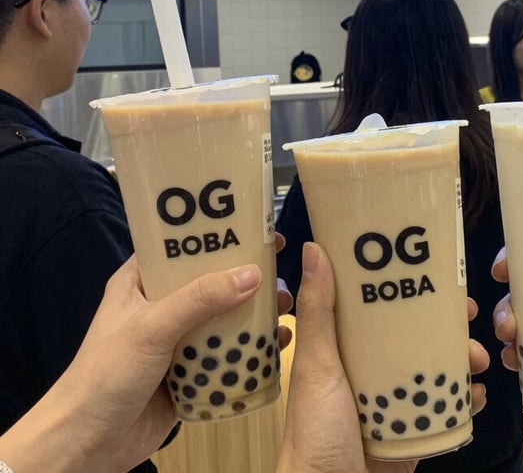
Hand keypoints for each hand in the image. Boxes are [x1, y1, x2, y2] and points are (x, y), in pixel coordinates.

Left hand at [0, 256, 265, 472]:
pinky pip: (225, 353)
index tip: (256, 226)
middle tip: (280, 264)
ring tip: (285, 305)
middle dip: (246, 275)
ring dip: (254, 311)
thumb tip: (253, 274)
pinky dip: (250, 348)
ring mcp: (177, 340)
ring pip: (222, 317)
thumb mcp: (152, 327)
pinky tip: (278, 342)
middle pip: (211, 280)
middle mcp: (161, 306)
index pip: (182, 246)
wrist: (87, 445)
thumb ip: (200, 299)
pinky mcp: (190, 371)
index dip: (217, 233)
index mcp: (142, 282)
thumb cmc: (107, 374)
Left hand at [279, 242, 488, 472]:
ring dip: (462, 361)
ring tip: (479, 360)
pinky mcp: (410, 436)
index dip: (409, 289)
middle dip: (447, 325)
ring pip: (433, 372)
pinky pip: (443, 414)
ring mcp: (391, 406)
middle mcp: (368, 374)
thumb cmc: (315, 434)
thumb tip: (315, 249)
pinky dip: (464, 402)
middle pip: (414, 338)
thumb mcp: (318, 367)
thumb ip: (319, 313)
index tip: (439, 274)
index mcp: (344, 352)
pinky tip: (480, 396)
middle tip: (471, 315)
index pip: (380, 308)